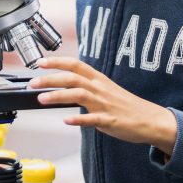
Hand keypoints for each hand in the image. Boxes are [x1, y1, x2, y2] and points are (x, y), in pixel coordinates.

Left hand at [29, 57, 177, 155]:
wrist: (150, 120)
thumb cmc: (125, 106)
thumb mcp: (105, 90)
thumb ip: (86, 86)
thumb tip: (63, 85)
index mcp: (99, 79)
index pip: (75, 64)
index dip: (57, 61)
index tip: (40, 62)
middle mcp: (100, 88)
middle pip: (72, 78)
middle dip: (50, 78)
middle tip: (33, 82)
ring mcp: (104, 104)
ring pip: (79, 95)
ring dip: (58, 96)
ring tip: (41, 99)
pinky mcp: (109, 121)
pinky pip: (92, 119)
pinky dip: (78, 119)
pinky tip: (66, 121)